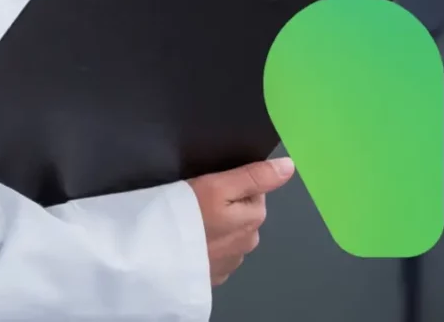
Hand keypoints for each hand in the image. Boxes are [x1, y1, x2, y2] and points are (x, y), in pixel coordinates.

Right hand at [190, 157, 296, 285]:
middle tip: (194, 203)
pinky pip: (213, 255)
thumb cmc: (185, 215)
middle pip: (241, 215)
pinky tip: (187, 243)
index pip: (254, 191)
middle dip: (225, 208)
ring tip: (188, 224)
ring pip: (228, 236)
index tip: (207, 184)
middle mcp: (249, 242)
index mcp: (254, 218)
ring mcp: (230, 263)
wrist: (154, 258)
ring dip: (215, 229)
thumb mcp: (218, 186)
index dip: (231, 183)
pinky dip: (204, 248)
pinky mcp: (212, 276)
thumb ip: (254, 176)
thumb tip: (289, 166)